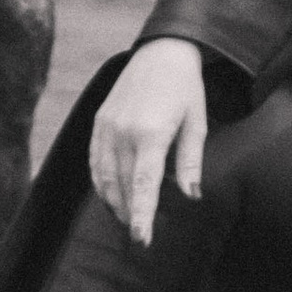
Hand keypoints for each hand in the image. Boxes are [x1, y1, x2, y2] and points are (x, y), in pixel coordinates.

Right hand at [89, 38, 209, 248]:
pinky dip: (99, 181)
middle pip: (121, 185)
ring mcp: (107, 126)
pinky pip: (94, 160)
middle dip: (130, 213)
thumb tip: (191, 197)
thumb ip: (190, 162)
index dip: (142, 216)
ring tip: (126, 218)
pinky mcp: (99, 121)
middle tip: (140, 234)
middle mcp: (123, 131)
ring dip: (113, 201)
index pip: (143, 185)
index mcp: (151, 133)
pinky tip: (109, 194)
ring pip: (104, 176)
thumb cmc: (186, 88)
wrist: (161, 50)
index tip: (141, 240)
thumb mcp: (197, 122)